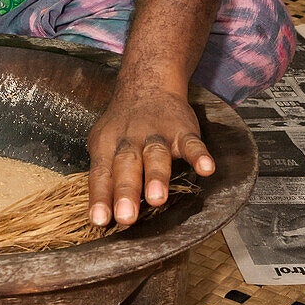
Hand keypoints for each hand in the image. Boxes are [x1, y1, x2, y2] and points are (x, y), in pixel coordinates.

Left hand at [86, 85, 214, 227]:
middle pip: (126, 166)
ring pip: (155, 155)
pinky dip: (199, 155)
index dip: (99, 197)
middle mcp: (130, 140)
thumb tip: (101, 216)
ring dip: (156, 176)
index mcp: (107, 146)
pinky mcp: (182, 130)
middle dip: (126, 192)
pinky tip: (206, 169)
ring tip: (157, 198)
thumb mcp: (104, 144)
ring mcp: (156, 134)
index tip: (99, 221)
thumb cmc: (123, 125)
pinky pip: (191, 143)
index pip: (101, 174)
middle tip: (126, 217)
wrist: (147, 83)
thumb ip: (105, 176)